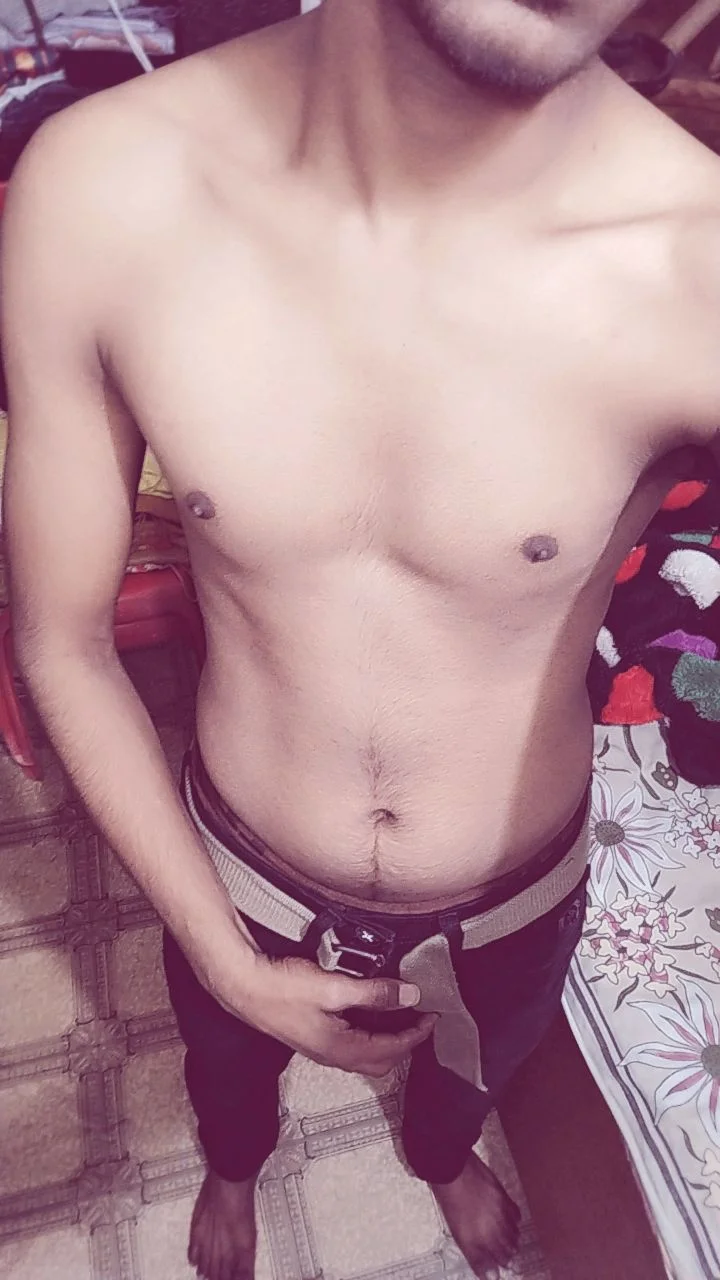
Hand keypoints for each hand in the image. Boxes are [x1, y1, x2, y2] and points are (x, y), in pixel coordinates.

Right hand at [211, 947, 437, 1077]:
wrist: (242, 988)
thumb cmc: (282, 989)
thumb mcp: (333, 988)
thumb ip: (374, 993)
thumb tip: (409, 994)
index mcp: (341, 1049)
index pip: (392, 1049)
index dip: (417, 1034)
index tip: (433, 1016)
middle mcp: (333, 1056)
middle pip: (382, 1061)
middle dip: (406, 1044)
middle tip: (421, 1020)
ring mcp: (322, 1048)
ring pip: (367, 1054)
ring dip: (389, 1039)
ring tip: (403, 1014)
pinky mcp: (314, 1036)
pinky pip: (353, 1042)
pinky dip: (371, 1032)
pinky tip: (372, 1012)